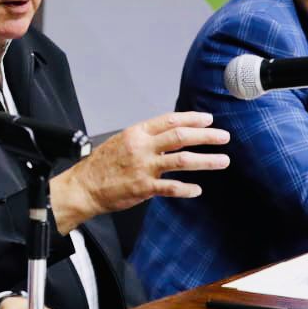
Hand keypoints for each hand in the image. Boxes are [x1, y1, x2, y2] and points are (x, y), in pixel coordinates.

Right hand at [50, 111, 229, 232]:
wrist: (84, 186)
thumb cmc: (102, 164)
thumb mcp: (122, 141)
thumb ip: (145, 137)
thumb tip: (169, 134)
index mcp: (137, 132)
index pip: (170, 120)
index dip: (192, 118)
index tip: (209, 120)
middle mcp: (142, 147)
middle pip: (181, 137)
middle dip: (206, 136)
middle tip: (223, 137)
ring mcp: (144, 167)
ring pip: (182, 160)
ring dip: (206, 160)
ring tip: (223, 160)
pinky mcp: (143, 187)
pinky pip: (171, 188)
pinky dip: (186, 188)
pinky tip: (197, 189)